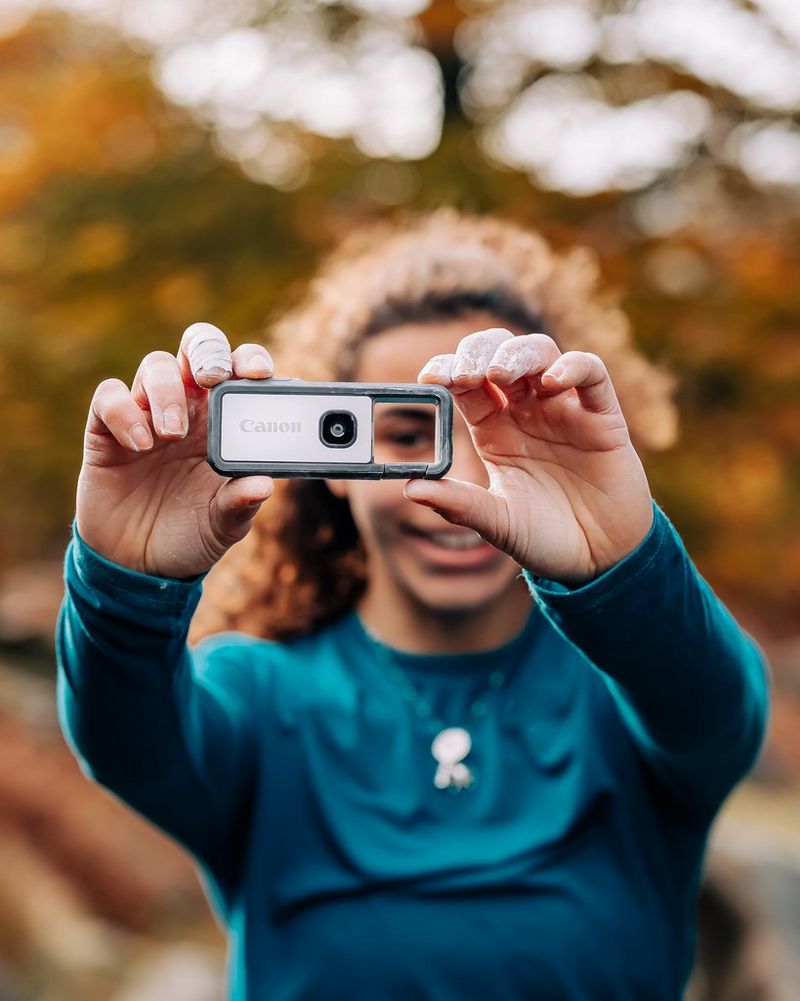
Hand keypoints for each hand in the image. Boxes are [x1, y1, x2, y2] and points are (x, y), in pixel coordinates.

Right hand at [76, 323, 275, 578]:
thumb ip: (242, 503)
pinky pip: (110, 396)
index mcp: (226, 422)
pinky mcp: (107, 431)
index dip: (250, 360)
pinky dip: (124, 411)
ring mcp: (148, 415)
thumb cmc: (192, 534)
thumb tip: (263, 484)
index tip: (258, 374)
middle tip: (211, 378)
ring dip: (167, 391)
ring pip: (156, 366)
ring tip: (172, 435)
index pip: (241, 371)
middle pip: (198, 349)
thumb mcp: (224, 525)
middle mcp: (189, 408)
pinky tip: (139, 445)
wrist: (140, 566)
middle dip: (207, 352)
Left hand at [404, 328, 654, 585]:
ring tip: (500, 374)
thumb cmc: (545, 537)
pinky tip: (552, 383)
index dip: (447, 369)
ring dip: (517, 353)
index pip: (465, 382)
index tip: (430, 378)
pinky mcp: (602, 416)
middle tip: (465, 372)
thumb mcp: (497, 523)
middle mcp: (526, 411)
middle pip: (498, 354)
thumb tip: (410, 488)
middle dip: (478, 352)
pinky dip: (572, 367)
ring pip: (540, 352)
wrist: (599, 560)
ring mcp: (564, 409)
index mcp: (493, 430)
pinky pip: (590, 373)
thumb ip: (459, 505)